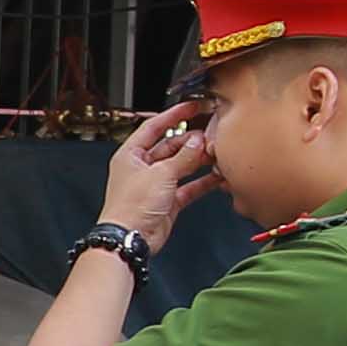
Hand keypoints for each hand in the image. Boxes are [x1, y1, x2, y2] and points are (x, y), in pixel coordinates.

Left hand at [102, 98, 216, 241]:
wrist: (130, 238)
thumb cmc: (131, 207)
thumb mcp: (160, 174)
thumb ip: (183, 157)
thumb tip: (197, 143)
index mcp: (131, 154)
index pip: (153, 127)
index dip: (173, 115)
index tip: (192, 106)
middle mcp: (142, 168)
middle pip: (170, 146)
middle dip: (191, 141)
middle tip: (210, 136)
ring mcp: (155, 185)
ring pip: (181, 166)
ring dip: (198, 160)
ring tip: (216, 153)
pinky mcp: (166, 201)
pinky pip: (188, 186)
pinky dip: (202, 182)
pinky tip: (216, 176)